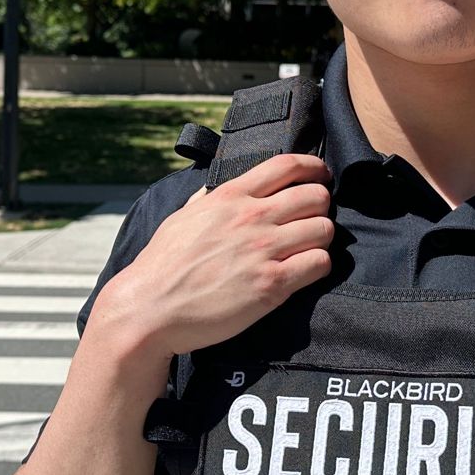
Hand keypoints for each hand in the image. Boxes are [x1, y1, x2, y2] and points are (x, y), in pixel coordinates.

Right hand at [90, 153, 335, 358]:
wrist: (150, 308)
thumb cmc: (162, 265)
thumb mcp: (183, 217)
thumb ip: (207, 199)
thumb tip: (218, 187)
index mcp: (229, 196)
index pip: (287, 165)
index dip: (314, 168)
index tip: (321, 177)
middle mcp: (251, 218)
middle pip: (315, 196)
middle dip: (320, 207)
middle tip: (312, 221)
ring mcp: (263, 250)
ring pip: (324, 229)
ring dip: (321, 239)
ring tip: (307, 250)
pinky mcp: (271, 284)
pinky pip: (319, 264)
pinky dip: (318, 266)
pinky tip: (303, 272)